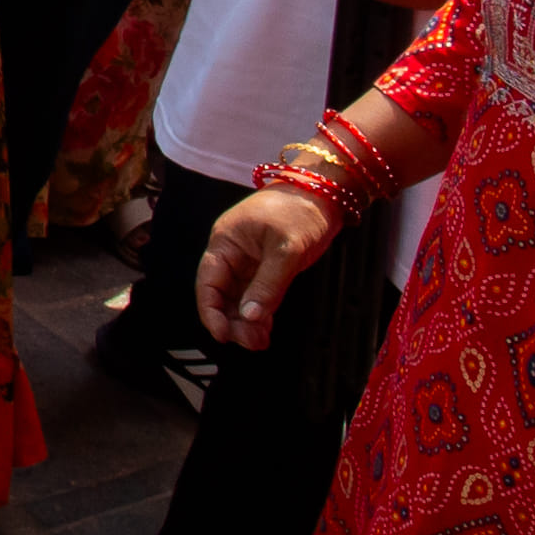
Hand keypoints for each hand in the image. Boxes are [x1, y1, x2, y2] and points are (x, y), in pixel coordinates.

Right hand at [196, 185, 339, 350]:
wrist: (325, 193)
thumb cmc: (301, 210)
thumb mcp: (286, 249)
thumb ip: (267, 284)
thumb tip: (250, 316)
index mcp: (226, 241)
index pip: (208, 281)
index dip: (211, 311)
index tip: (224, 335)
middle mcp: (232, 253)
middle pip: (221, 294)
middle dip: (232, 321)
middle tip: (251, 342)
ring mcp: (249, 261)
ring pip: (238, 299)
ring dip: (246, 322)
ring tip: (260, 341)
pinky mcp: (266, 268)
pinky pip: (255, 296)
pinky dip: (259, 314)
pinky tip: (265, 331)